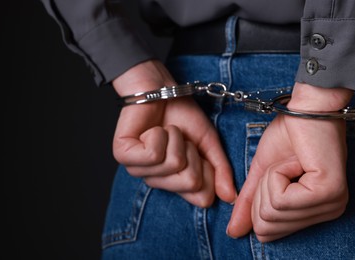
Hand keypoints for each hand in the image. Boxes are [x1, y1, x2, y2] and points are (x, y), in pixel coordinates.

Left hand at [112, 60, 236, 206]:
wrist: (158, 88)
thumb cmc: (181, 115)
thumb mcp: (208, 143)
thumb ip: (220, 170)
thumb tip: (230, 197)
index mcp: (175, 182)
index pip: (202, 198)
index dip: (208, 171)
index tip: (197, 150)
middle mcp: (157, 181)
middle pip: (190, 183)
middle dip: (192, 152)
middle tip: (180, 139)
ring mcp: (138, 170)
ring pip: (172, 165)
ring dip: (175, 139)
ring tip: (165, 130)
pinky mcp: (123, 156)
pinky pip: (153, 154)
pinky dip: (160, 135)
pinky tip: (152, 129)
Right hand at [226, 83, 351, 241]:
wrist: (305, 108)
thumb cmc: (289, 136)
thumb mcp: (262, 175)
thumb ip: (249, 204)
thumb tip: (233, 231)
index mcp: (315, 211)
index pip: (269, 232)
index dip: (258, 202)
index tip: (275, 176)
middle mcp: (328, 212)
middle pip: (268, 226)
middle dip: (262, 192)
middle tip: (281, 168)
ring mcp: (331, 203)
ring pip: (272, 212)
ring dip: (270, 180)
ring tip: (289, 162)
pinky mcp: (327, 191)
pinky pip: (280, 198)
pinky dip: (276, 174)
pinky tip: (295, 161)